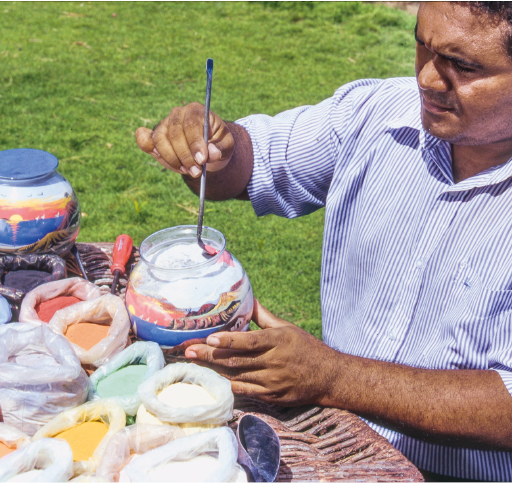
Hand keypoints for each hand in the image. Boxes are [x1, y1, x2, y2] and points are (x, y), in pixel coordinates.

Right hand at [135, 102, 233, 177]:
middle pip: (175, 133)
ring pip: (160, 139)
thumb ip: (220, 149)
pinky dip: (147, 146)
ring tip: (187, 170)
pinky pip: (146, 139)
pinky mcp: (156, 136)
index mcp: (196, 111)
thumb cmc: (217, 144)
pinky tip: (157, 155)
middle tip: (196, 171)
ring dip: (172, 159)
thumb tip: (212, 153)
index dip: (195, 143)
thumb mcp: (226, 146)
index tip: (201, 160)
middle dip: (185, 156)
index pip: (191, 124)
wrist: (207, 150)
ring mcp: (165, 124)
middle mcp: (178, 114)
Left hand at [184, 299, 341, 405]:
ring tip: (194, 363)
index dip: (227, 341)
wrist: (328, 376)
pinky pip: (245, 392)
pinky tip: (214, 379)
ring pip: (237, 376)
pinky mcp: (272, 396)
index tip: (209, 338)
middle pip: (236, 360)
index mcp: (277, 341)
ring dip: (214, 370)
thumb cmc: (305, 347)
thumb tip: (248, 300)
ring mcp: (272, 382)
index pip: (248, 341)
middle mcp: (273, 362)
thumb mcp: (287, 328)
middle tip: (188, 351)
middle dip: (210, 355)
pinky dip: (229, 385)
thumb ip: (264, 316)